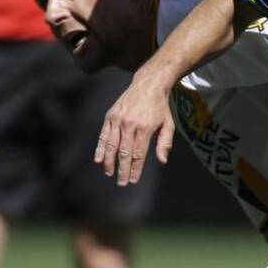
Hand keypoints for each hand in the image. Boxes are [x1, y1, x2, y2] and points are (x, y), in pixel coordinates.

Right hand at [94, 68, 175, 185]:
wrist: (148, 84)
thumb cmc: (160, 106)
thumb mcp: (169, 123)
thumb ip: (165, 142)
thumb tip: (162, 160)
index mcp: (145, 128)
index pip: (139, 154)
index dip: (135, 169)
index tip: (133, 180)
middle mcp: (130, 124)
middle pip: (124, 152)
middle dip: (122, 169)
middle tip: (121, 182)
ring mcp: (118, 120)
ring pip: (112, 145)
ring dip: (109, 162)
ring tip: (109, 173)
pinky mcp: (110, 116)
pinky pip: (103, 135)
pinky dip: (100, 148)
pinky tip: (98, 159)